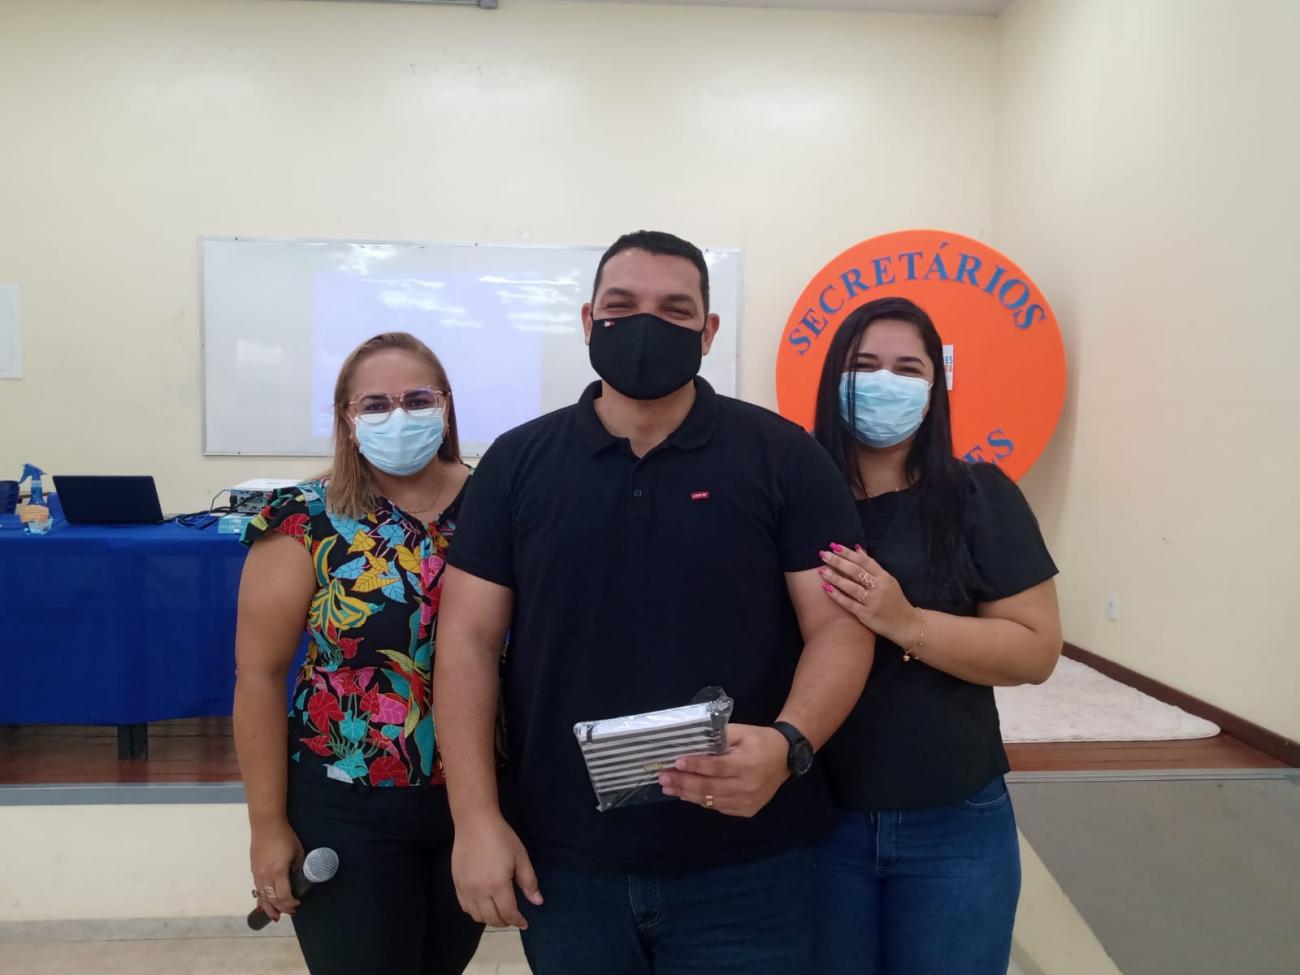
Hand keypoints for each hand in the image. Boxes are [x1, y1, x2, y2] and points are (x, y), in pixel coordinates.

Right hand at [250, 819, 304, 921]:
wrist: (266, 824)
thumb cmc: (284, 836)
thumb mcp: (297, 852)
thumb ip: (297, 868)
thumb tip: (298, 879)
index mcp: (278, 871)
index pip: (284, 895)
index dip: (290, 903)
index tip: (297, 904)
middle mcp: (265, 875)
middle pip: (272, 899)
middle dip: (281, 908)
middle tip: (290, 912)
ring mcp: (257, 873)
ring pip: (262, 896)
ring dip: (269, 908)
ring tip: (275, 916)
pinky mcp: (254, 869)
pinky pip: (257, 888)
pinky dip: (262, 898)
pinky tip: (264, 903)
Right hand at [451, 813, 542, 929]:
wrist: (475, 822)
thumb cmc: (501, 837)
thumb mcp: (521, 857)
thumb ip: (529, 882)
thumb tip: (537, 902)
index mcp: (498, 885)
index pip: (508, 913)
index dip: (518, 921)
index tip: (524, 923)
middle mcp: (479, 891)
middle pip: (491, 918)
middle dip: (505, 922)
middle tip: (513, 918)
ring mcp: (465, 888)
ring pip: (476, 916)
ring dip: (489, 918)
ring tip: (499, 912)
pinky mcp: (456, 883)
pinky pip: (464, 906)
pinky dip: (475, 911)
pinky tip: (483, 905)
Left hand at [658, 724, 788, 817]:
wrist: (785, 758)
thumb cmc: (759, 741)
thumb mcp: (741, 731)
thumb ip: (719, 736)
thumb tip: (692, 743)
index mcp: (747, 765)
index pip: (715, 767)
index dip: (695, 765)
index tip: (676, 762)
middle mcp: (747, 786)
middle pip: (709, 787)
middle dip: (683, 782)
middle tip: (663, 778)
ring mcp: (747, 802)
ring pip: (711, 801)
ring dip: (687, 794)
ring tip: (669, 787)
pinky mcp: (747, 810)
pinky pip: (719, 807)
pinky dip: (701, 800)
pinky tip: (686, 794)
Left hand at [819, 543, 918, 645]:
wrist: (906, 624)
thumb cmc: (894, 600)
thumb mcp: (887, 580)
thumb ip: (871, 565)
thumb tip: (857, 547)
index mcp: (884, 577)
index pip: (864, 561)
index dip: (848, 553)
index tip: (834, 546)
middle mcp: (879, 588)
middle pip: (856, 572)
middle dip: (838, 562)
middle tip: (823, 555)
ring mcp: (873, 602)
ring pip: (852, 587)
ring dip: (835, 578)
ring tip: (821, 570)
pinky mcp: (867, 615)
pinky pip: (849, 604)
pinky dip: (837, 595)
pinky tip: (826, 588)